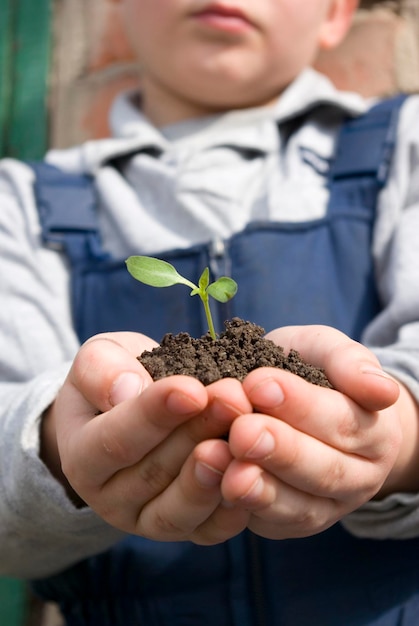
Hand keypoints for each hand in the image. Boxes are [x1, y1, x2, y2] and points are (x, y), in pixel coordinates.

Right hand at [42, 332, 249, 542]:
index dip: (154, 415)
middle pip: (153, 473)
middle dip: (197, 434)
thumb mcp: (99, 360)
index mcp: (82, 455)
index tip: (192, 390)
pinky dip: (234, 508)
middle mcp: (111, 497)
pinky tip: (256, 476)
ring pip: (180, 509)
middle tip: (234, 400)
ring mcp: (147, 520)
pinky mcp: (186, 529)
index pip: (114, 441)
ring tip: (242, 440)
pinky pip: (209, 529)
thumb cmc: (117, 380)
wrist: (132, 410)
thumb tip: (127, 392)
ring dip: (215, 475)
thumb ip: (102, 371)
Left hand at [221, 325, 403, 539]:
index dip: (301, 406)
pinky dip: (244, 511)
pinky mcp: (291, 525)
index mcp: (374, 432)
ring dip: (262, 491)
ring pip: (299, 507)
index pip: (342, 421)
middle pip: (324, 470)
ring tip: (231, 473)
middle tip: (242, 431)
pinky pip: (272, 525)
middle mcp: (358, 478)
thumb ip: (349, 362)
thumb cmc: (313, 372)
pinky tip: (218, 489)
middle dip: (281, 451)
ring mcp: (326, 507)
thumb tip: (381, 391)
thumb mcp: (327, 351)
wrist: (299, 405)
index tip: (259, 384)